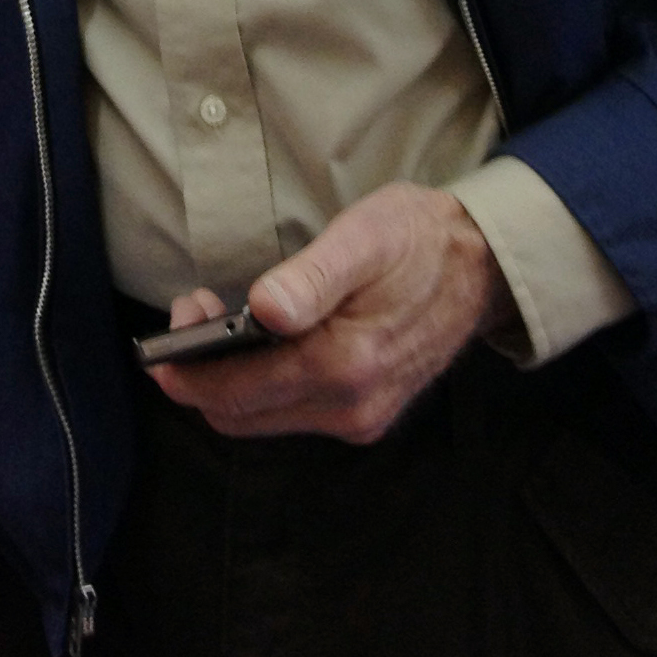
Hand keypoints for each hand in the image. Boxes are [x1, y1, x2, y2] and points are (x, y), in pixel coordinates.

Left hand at [151, 184, 513, 444]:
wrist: (483, 265)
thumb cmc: (418, 240)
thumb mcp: (365, 237)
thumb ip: (313, 278)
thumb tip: (264, 309)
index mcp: (345, 365)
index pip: (236, 393)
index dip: (190, 367)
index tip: (173, 324)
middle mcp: (351, 407)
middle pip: (240, 415)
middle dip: (201, 372)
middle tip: (194, 307)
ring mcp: (360, 417)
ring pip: (261, 419)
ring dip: (228, 380)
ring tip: (219, 317)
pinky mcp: (366, 414)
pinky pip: (290, 413)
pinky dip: (261, 385)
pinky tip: (260, 342)